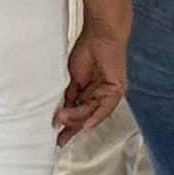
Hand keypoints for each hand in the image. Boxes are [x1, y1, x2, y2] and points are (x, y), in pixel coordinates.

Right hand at [55, 17, 127, 142]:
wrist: (100, 35)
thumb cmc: (87, 50)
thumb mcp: (73, 78)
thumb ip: (70, 96)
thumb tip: (61, 112)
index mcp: (90, 93)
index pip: (79, 114)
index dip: (68, 127)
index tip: (58, 139)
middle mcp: (100, 96)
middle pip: (85, 116)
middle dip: (70, 125)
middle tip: (57, 130)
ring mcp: (109, 94)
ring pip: (92, 113)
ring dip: (77, 118)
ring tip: (62, 119)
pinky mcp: (116, 90)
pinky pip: (105, 108)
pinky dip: (95, 118)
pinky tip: (86, 125)